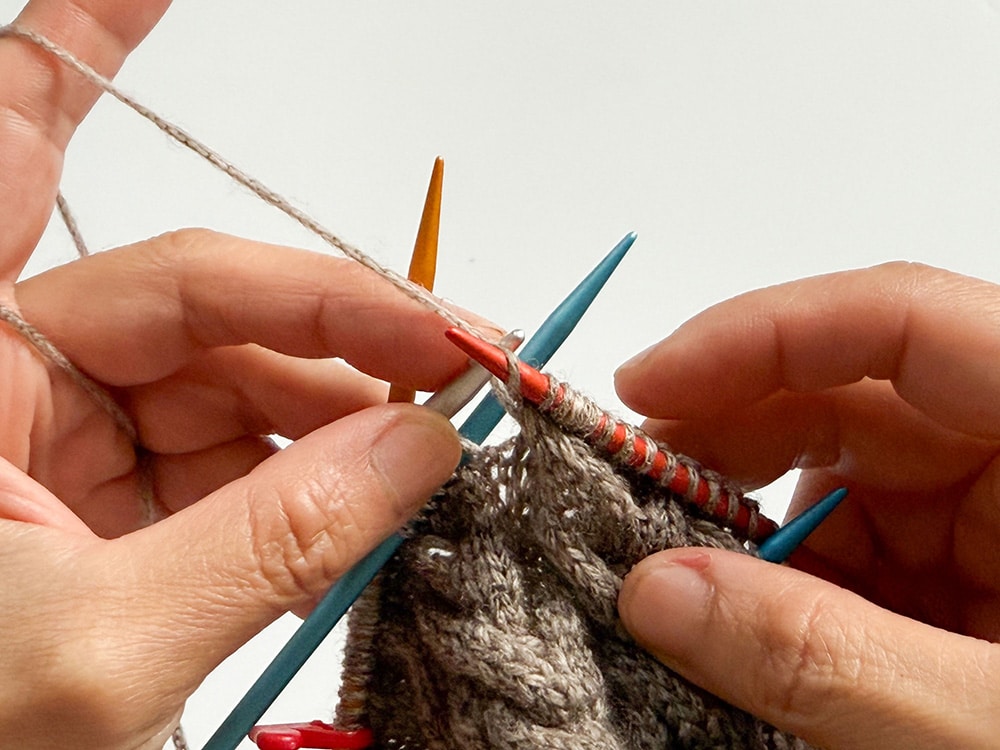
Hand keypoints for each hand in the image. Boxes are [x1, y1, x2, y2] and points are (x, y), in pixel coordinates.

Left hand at [1, 2, 475, 746]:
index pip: (18, 153)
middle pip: (201, 302)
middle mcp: (6, 377)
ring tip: (436, 459)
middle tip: (460, 362)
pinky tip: (375, 497)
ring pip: (236, 385)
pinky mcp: (107, 496)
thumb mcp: (101, 653)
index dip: (88, 52)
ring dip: (343, 421)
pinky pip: (234, 454)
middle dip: (340, 327)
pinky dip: (311, 478)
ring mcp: (62, 437)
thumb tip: (421, 451)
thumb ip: (270, 544)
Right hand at [614, 262, 999, 748]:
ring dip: (746, 521)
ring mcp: (998, 516)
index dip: (760, 334)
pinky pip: (853, 546)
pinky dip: (784, 581)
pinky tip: (743, 626)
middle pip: (852, 388)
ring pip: (837, 472)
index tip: (647, 386)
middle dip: (727, 433)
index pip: (904, 323)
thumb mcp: (987, 731)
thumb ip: (827, 662)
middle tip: (629, 490)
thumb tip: (659, 593)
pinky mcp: (969, 576)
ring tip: (676, 580)